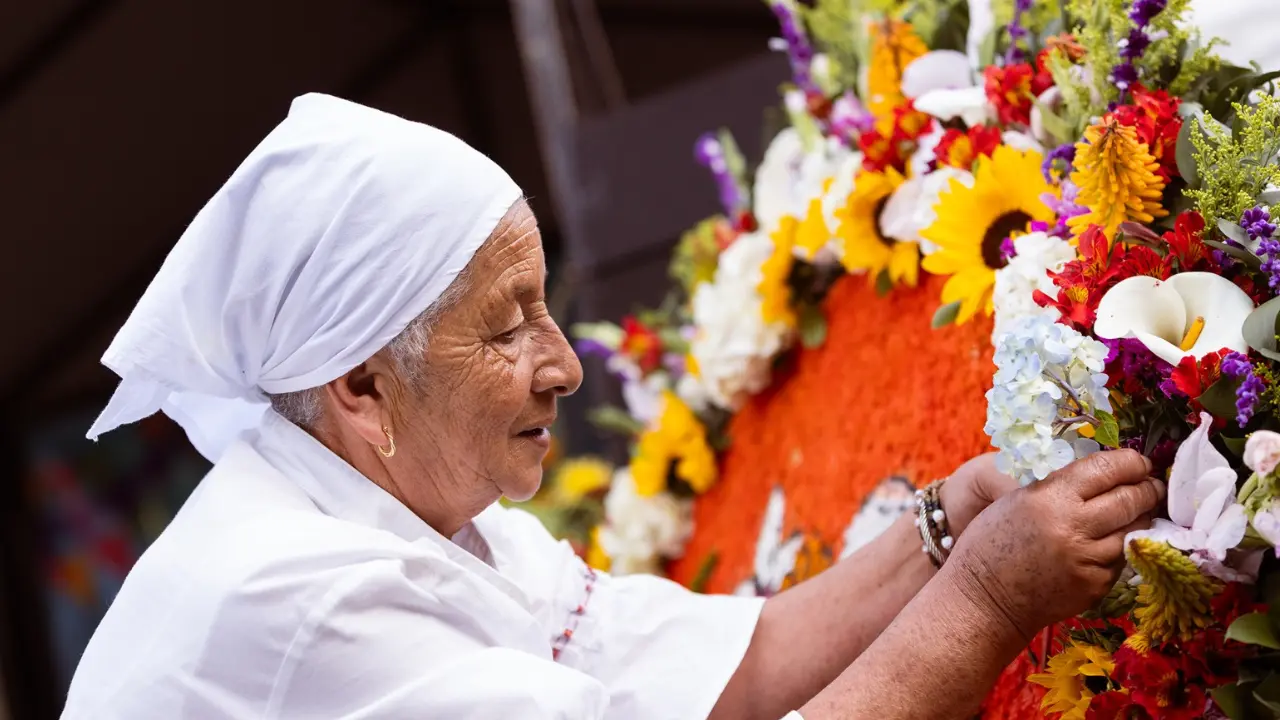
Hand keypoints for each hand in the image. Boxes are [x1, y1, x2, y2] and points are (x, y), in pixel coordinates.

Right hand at [943, 449, 1164, 640]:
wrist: (984, 599)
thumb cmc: (993, 542)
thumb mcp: (1019, 500)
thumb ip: (1061, 485)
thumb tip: (1107, 472)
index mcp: (1050, 498)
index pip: (1107, 469)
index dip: (1131, 462)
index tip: (1138, 462)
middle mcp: (1074, 528)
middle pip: (1131, 499)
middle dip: (1147, 489)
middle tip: (1150, 484)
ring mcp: (1088, 560)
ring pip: (1135, 530)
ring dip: (1140, 518)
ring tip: (1138, 510)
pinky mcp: (1096, 586)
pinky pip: (1121, 558)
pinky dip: (1121, 546)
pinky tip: (1111, 541)